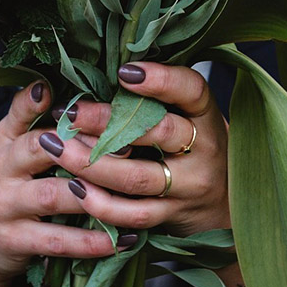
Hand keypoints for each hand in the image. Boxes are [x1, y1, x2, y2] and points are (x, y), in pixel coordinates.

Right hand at [0, 80, 131, 286]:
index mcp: (4, 143)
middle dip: (83, 148)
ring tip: (130, 195)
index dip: (45, 105)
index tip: (79, 104)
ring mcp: (4, 207)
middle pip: (40, 150)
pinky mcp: (13, 241)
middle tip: (127, 149)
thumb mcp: (7, 151)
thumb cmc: (3, 189)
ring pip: (52, 195)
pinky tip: (122, 239)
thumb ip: (26, 119)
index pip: (22, 116)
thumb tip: (48, 83)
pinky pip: (57, 241)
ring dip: (94, 195)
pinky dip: (91, 241)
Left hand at [40, 61, 230, 237]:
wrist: (229, 204)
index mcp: (207, 114)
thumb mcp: (190, 116)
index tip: (124, 73)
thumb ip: (158, 97)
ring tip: (56, 147)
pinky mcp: (172, 216)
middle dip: (107, 121)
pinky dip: (100, 203)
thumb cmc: (196, 146)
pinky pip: (133, 214)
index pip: (191, 90)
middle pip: (158, 132)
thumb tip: (100, 70)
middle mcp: (204, 149)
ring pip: (137, 176)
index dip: (160, 80)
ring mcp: (189, 186)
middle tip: (69, 112)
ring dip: (91, 163)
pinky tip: (74, 187)